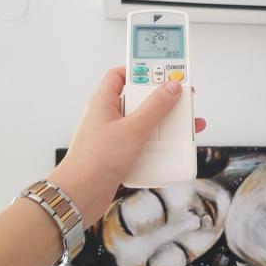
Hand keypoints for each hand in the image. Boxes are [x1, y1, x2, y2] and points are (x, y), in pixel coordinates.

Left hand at [47, 67, 205, 227]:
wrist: (80, 196)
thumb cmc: (96, 160)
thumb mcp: (132, 129)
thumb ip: (155, 107)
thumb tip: (172, 86)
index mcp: (105, 102)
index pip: (121, 75)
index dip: (141, 70)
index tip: (163, 70)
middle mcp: (109, 117)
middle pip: (138, 99)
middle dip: (161, 99)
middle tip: (182, 97)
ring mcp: (115, 136)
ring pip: (144, 123)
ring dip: (164, 124)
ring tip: (185, 125)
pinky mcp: (120, 155)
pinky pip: (143, 143)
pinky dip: (158, 144)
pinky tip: (171, 149)